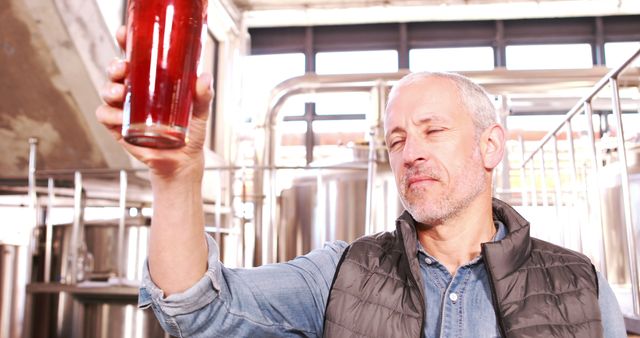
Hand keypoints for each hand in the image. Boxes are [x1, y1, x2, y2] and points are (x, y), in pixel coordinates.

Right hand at [95, 26, 213, 178]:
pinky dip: (109, 114)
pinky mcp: (118, 127)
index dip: (125, 42)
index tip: (123, 34)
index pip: (134, 55)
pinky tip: (119, 117)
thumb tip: (203, 78)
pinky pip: (104, 115)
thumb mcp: (200, 110)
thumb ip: (202, 95)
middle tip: (123, 68)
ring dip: (110, 88)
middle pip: (116, 70)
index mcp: (151, 80)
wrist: (183, 160)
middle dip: (115, 66)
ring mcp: (125, 108)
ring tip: (121, 93)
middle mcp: (135, 91)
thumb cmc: (190, 131)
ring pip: (107, 90)